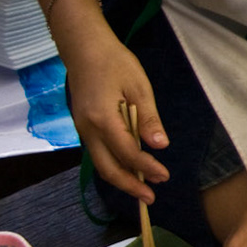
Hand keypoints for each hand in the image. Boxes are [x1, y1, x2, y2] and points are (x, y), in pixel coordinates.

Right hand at [66, 30, 168, 201]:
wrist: (84, 48)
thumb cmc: (115, 63)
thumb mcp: (139, 87)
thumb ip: (148, 118)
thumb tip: (160, 145)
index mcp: (102, 119)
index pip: (127, 153)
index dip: (146, 168)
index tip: (164, 176)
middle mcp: (88, 129)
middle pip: (107, 168)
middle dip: (129, 186)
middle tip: (151, 198)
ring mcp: (82, 129)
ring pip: (100, 163)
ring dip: (121, 178)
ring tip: (142, 188)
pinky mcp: (83, 126)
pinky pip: (98, 152)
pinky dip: (113, 164)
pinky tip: (129, 168)